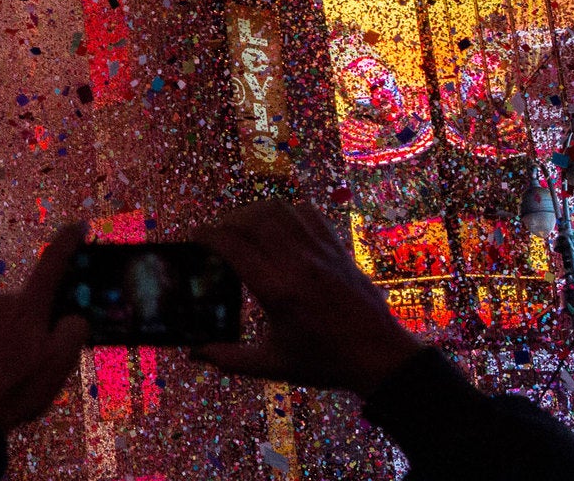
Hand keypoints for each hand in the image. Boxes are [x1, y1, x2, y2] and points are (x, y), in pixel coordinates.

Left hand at [0, 222, 89, 432]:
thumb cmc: (16, 386)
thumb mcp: (59, 364)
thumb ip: (74, 332)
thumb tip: (75, 318)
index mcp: (27, 305)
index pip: (51, 263)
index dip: (68, 241)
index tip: (80, 225)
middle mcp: (2, 302)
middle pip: (37, 302)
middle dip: (49, 321)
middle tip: (52, 357)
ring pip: (18, 322)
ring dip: (27, 340)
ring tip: (26, 377)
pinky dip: (8, 349)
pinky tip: (7, 375)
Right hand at [193, 200, 421, 396]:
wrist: (379, 357)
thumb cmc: (325, 363)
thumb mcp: (274, 365)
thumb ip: (230, 359)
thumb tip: (194, 354)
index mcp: (278, 290)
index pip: (233, 245)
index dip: (207, 235)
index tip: (195, 237)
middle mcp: (298, 264)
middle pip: (252, 219)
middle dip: (227, 220)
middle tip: (217, 233)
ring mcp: (321, 252)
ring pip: (279, 209)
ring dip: (254, 212)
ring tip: (245, 227)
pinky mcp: (337, 248)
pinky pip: (307, 213)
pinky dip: (287, 212)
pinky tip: (279, 227)